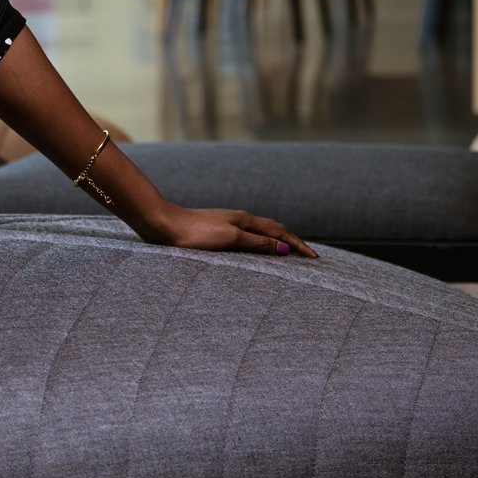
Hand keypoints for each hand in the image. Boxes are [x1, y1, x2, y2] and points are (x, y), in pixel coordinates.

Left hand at [145, 202, 317, 257]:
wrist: (162, 225)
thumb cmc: (194, 234)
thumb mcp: (230, 239)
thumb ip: (257, 244)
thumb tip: (285, 248)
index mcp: (245, 220)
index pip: (280, 232)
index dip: (299, 245)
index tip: (315, 257)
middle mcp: (239, 220)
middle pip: (273, 230)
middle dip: (292, 242)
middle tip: (308, 255)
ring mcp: (227, 225)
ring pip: (259, 233)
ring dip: (277, 242)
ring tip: (288, 254)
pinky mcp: (215, 233)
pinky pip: (246, 238)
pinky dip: (260, 245)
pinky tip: (254, 252)